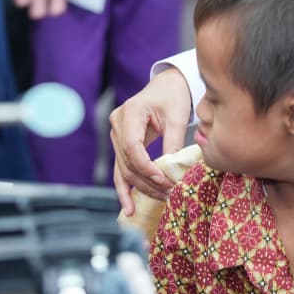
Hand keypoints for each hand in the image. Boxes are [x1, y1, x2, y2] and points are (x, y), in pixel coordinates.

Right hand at [109, 67, 193, 214]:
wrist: (167, 86)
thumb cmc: (173, 96)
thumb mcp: (177, 116)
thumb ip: (173, 141)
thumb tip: (173, 170)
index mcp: (130, 112)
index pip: (131, 147)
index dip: (146, 166)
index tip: (163, 179)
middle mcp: (117, 124)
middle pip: (127, 161)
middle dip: (147, 181)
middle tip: (169, 193)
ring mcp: (116, 135)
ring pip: (124, 169)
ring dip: (141, 188)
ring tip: (160, 199)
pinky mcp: (120, 145)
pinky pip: (121, 170)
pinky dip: (125, 189)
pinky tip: (129, 207)